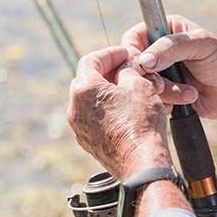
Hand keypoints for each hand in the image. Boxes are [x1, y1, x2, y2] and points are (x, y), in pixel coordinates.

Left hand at [67, 46, 173, 180]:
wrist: (142, 163)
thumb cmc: (142, 124)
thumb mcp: (139, 85)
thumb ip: (127, 70)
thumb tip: (124, 68)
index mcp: (84, 90)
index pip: (91, 60)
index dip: (110, 54)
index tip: (125, 54)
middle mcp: (75, 108)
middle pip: (86, 80)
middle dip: (107, 72)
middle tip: (126, 70)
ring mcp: (79, 127)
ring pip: (90, 101)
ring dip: (107, 92)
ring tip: (129, 92)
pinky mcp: (87, 142)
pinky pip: (93, 119)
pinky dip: (106, 110)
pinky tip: (125, 112)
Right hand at [122, 16, 216, 142]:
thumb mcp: (202, 45)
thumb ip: (171, 48)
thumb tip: (144, 61)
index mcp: (166, 30)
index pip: (133, 38)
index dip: (132, 53)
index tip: (141, 66)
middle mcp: (159, 52)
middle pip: (133, 65)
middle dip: (149, 78)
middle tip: (163, 84)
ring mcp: (161, 74)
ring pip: (142, 85)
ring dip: (165, 92)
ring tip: (188, 92)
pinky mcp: (165, 94)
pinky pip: (152, 101)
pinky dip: (166, 104)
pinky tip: (184, 100)